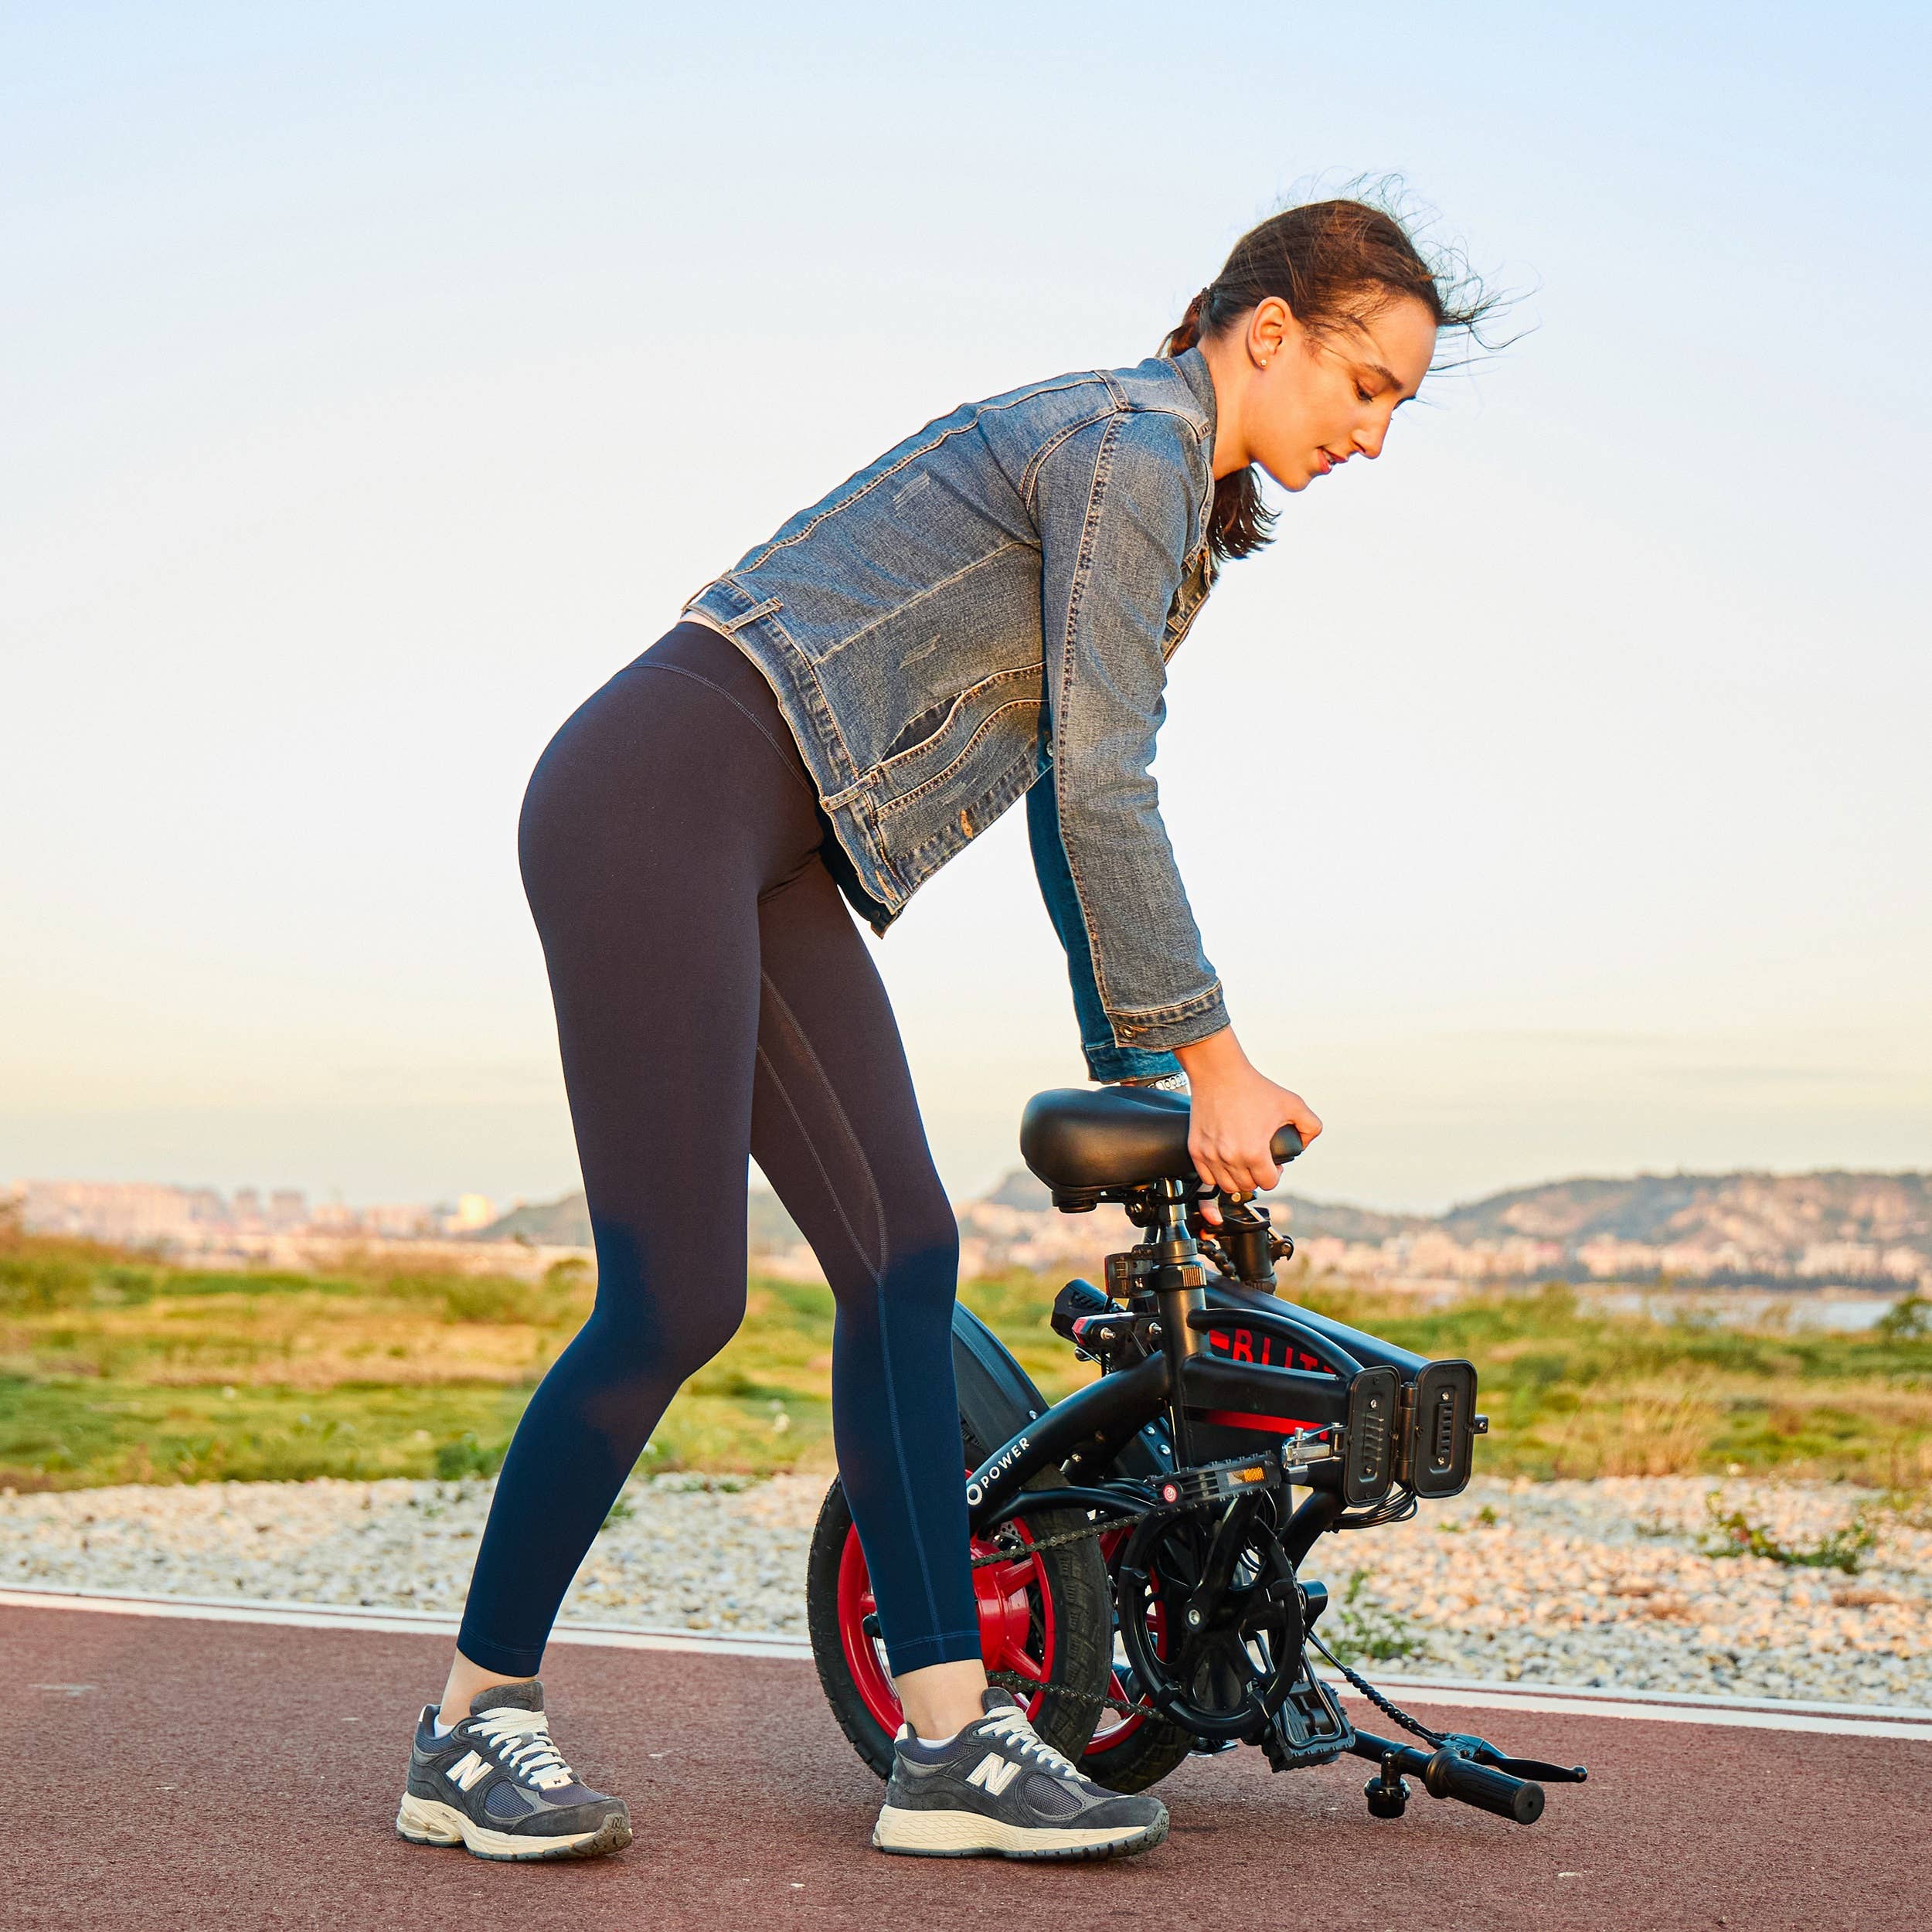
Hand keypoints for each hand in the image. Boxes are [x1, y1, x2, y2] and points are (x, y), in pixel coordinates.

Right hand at [1173, 1026, 1322, 1224]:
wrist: (1218, 1073)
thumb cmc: (1252, 1087)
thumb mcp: (1293, 1103)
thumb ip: (1311, 1126)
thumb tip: (1304, 1145)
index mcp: (1254, 1152)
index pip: (1268, 1183)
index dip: (1276, 1175)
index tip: (1275, 1165)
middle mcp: (1230, 1157)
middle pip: (1247, 1186)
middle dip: (1258, 1177)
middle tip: (1260, 1162)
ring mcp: (1210, 1155)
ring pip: (1227, 1186)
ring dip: (1238, 1179)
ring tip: (1243, 1164)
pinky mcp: (1195, 1149)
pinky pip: (1206, 1177)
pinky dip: (1217, 1174)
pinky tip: (1226, 1161)